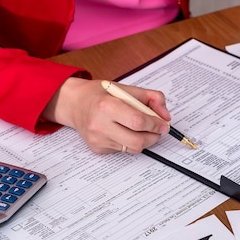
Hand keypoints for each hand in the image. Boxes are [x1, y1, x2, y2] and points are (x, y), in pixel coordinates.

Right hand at [43, 77, 170, 153]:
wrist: (74, 104)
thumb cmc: (100, 94)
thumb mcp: (126, 88)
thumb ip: (151, 98)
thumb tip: (165, 116)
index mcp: (106, 105)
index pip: (137, 121)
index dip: (155, 124)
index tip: (163, 124)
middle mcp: (99, 125)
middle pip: (137, 141)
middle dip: (154, 136)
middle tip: (157, 129)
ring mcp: (97, 139)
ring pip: (133, 148)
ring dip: (144, 140)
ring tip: (142, 129)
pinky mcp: (98, 149)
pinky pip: (123, 150)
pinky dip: (130, 142)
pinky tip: (123, 131)